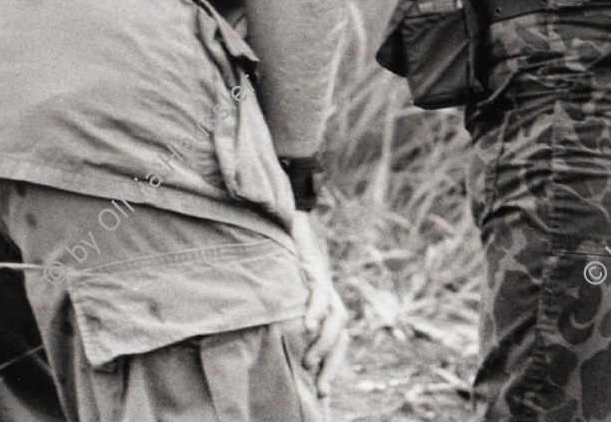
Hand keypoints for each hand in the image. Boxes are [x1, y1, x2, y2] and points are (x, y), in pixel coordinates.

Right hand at [290, 211, 349, 400]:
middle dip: (332, 363)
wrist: (289, 217)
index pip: (336, 339)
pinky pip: (320, 291)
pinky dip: (316, 309)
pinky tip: (309, 325)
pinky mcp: (315, 266)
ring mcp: (325, 281)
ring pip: (337, 317)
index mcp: (323, 303)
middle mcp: (329, 295)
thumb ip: (281, 314)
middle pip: (341, 334)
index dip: (331, 364)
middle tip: (321, 389)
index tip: (322, 393)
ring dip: (325, 342)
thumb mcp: (281, 290)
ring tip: (309, 362)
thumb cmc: (282, 255)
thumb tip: (268, 342)